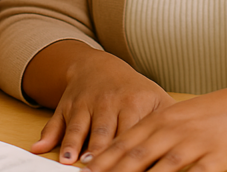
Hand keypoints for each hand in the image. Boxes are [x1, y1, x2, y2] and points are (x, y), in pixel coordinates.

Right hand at [24, 42, 174, 164]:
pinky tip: (39, 148)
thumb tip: (187, 152)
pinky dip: (47, 135)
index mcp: (133, 103)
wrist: (98, 65)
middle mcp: (107, 103)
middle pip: (103, 133)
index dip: (131, 151)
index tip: (132, 168)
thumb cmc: (133, 91)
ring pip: (78, 127)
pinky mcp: (66, 106)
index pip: (133, 132)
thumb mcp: (156, 100)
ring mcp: (84, 104)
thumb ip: (169, 124)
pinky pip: (54, 122)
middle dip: (100, 153)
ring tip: (70, 162)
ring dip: (73, 145)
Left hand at [83, 77, 226, 171]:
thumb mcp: (166, 120)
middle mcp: (170, 133)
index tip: (83, 171)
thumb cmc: (198, 118)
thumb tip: (108, 155)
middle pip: (137, 157)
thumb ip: (140, 138)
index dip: (102, 160)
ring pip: (163, 168)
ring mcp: (192, 146)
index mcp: (155, 123)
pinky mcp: (214, 160)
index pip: (123, 144)